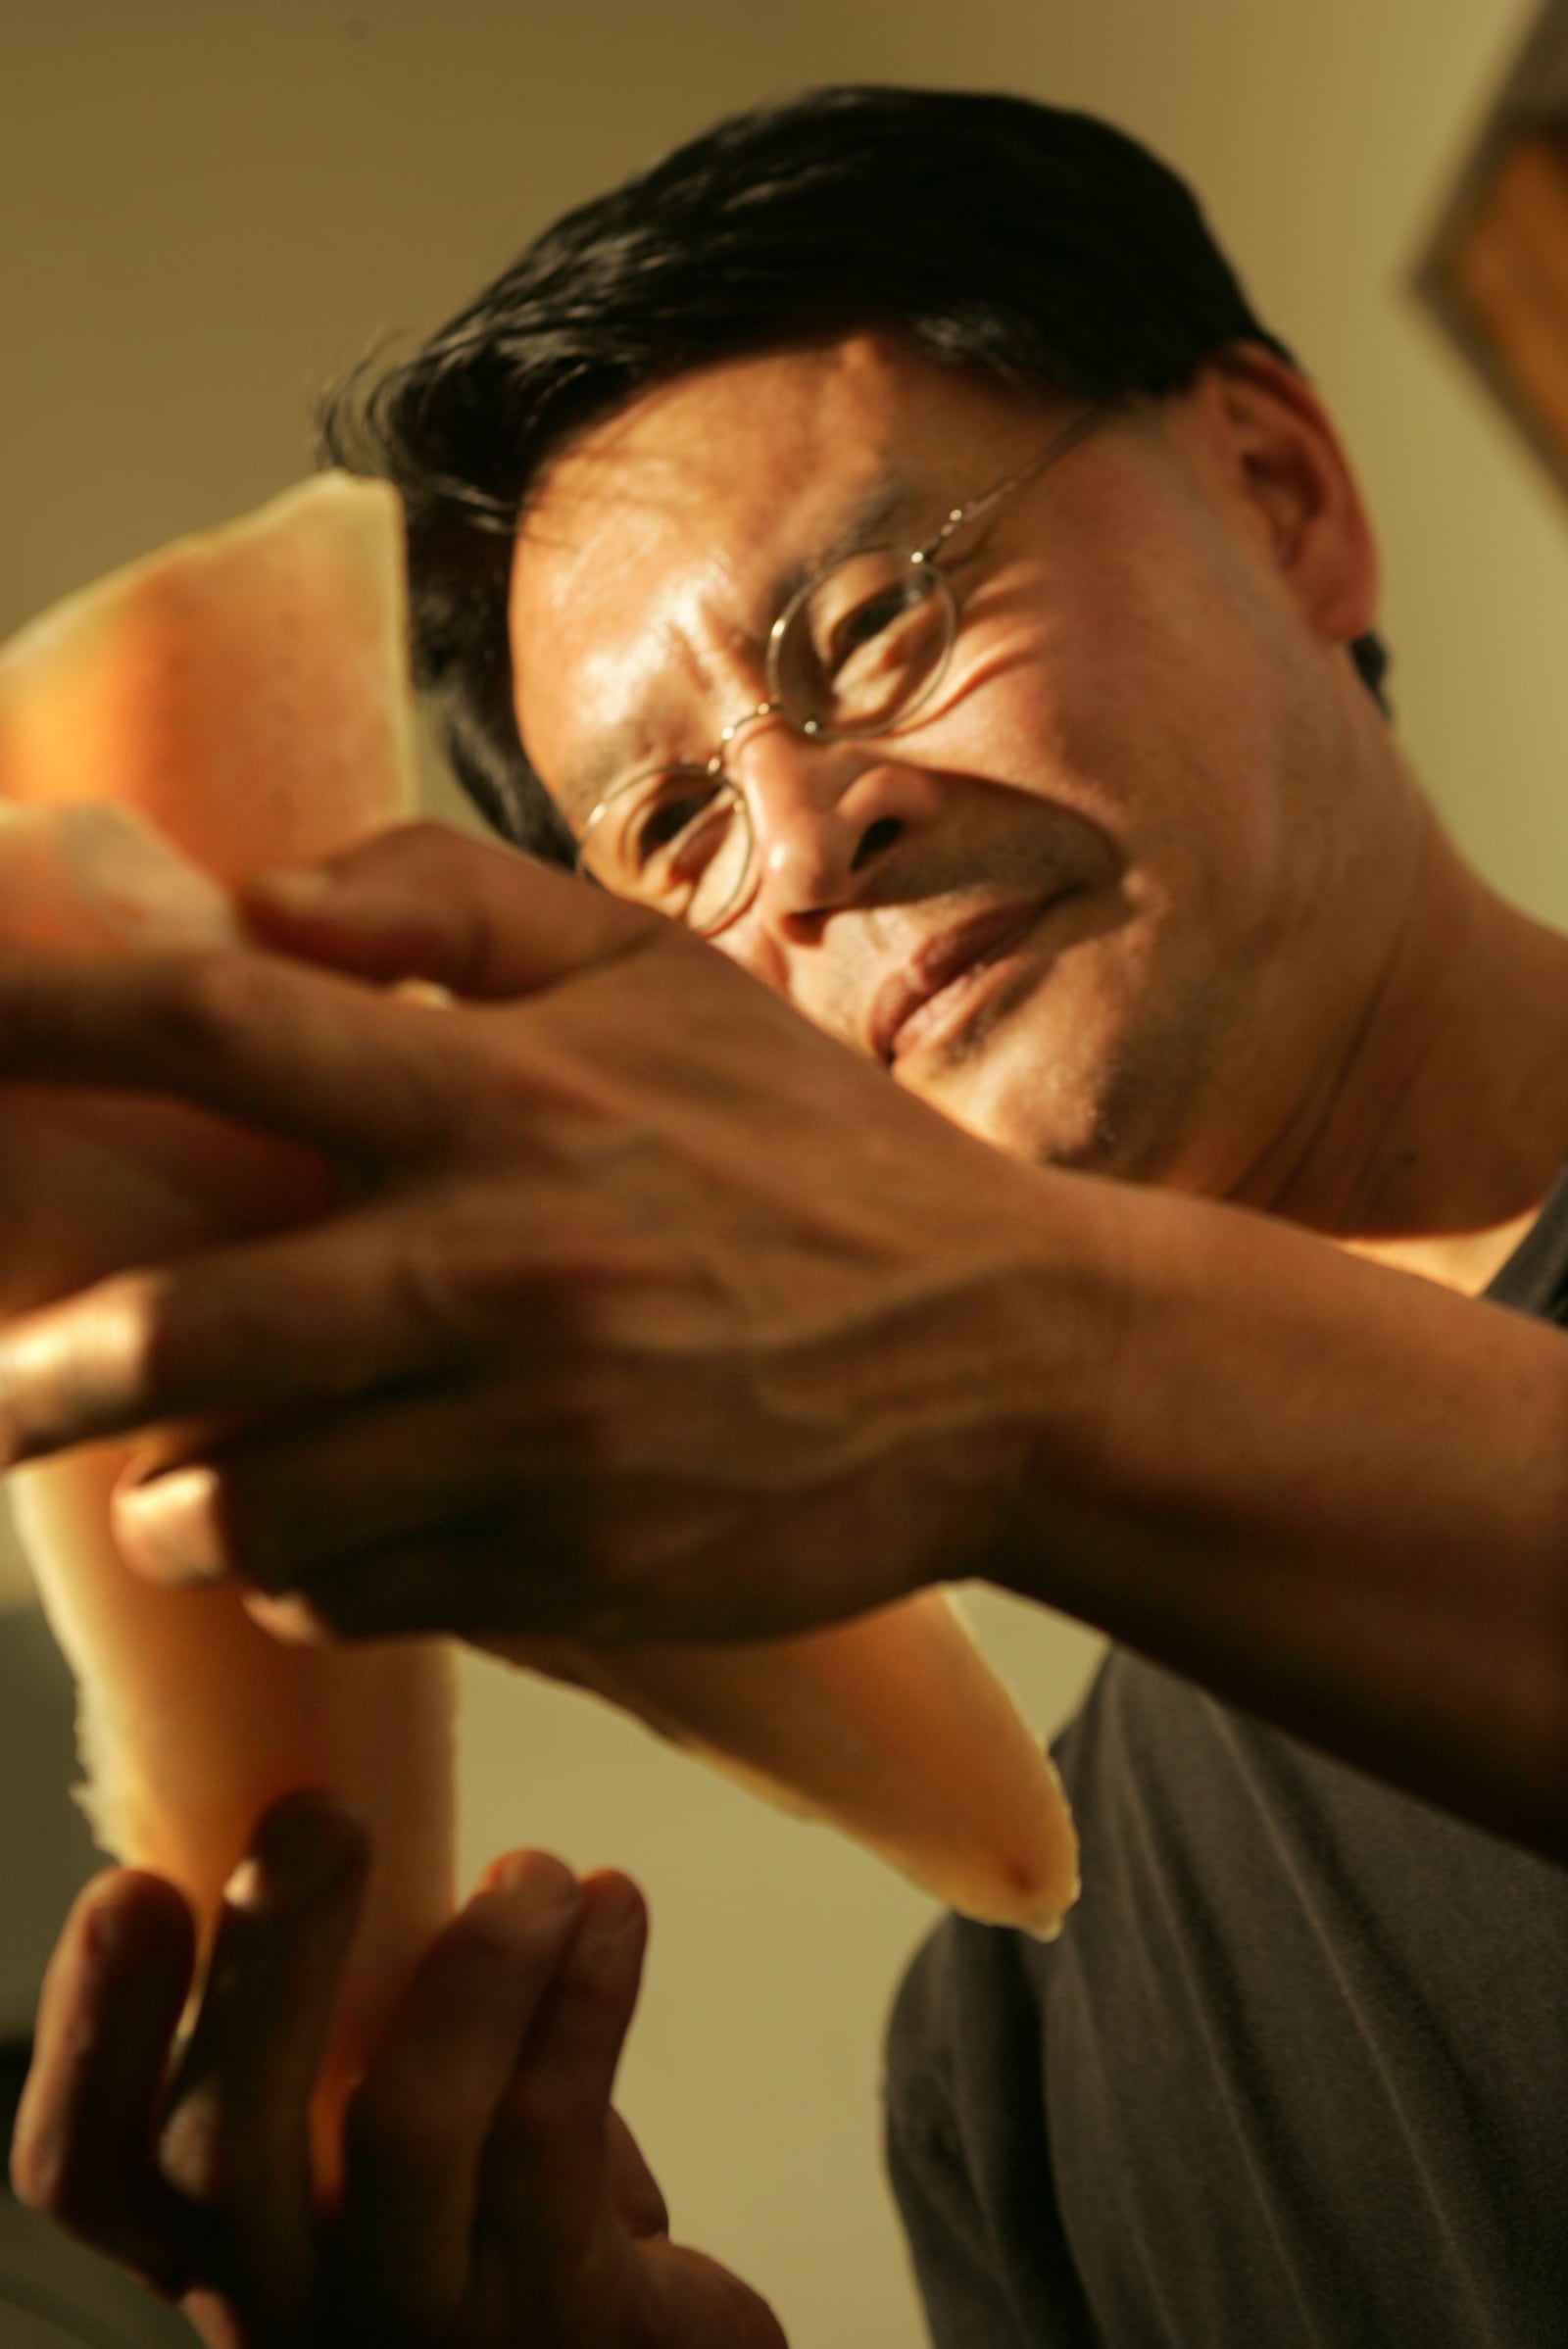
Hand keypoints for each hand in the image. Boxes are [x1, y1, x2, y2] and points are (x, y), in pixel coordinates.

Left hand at [0, 823, 1092, 1643]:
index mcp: (507, 1093)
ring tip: (182, 1485)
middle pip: (176, 1329)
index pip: (214, 1028)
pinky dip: (307, 1574)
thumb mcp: (661, 974)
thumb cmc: (814, 1154)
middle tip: (2, 1394)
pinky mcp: (577, 1567)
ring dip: (181, 1501)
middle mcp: (505, 1264)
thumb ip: (451, 903)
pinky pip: (357, 1594)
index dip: (32, 1016)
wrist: (1005, 1354)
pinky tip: (338, 1537)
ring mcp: (542, 1434)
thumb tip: (260, 901)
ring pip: (250, 1502)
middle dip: (39, 1379)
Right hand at [10, 1791, 784, 2348]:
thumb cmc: (495, 2210)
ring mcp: (416, 2329)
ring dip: (475, 1964)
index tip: (133, 1887)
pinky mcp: (557, 2321)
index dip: (91, 2035)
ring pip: (407, 2131)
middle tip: (321, 1819)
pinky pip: (555, 2134)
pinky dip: (587, 1995)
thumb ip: (337, 2008)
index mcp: (217, 2240)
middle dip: (272, 1961)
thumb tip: (327, 1806)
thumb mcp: (382, 2117)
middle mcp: (287, 2307)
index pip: (91, 2170)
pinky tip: (612, 1910)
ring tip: (534, 1873)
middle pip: (224, 2152)